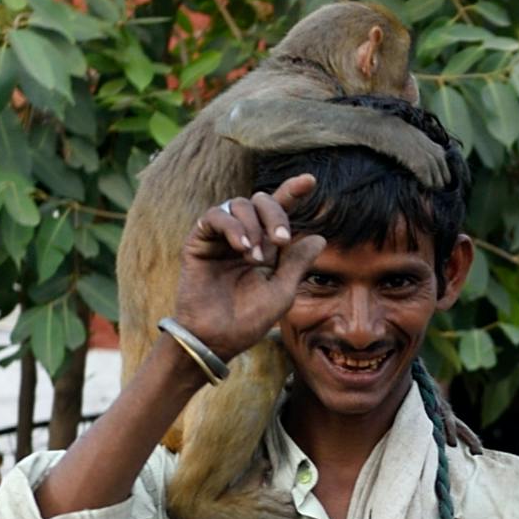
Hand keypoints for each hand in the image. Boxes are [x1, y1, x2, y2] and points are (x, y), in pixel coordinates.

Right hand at [172, 174, 329, 361]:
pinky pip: (215, 216)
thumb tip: (319, 237)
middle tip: (281, 241)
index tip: (310, 181)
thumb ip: (296, 263)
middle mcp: (243, 235)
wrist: (217, 338)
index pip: (279, 210)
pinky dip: (233, 227)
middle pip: (260, 200)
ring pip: (238, 204)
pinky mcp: (199, 240)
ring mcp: (220, 237)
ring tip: (256, 258)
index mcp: (265, 245)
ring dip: (253, 227)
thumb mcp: (282, 292)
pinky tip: (242, 248)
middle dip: (275, 214)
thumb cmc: (248, 320)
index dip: (293, 192)